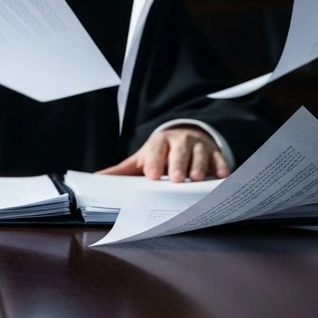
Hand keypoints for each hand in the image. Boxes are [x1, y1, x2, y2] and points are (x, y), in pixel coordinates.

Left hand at [96, 125, 229, 181]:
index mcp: (159, 142)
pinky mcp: (215, 152)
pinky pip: (219, 158)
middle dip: (178, 164)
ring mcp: (199, 145)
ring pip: (200, 153)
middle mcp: (180, 141)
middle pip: (179, 151)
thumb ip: (122, 171)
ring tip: (196, 179)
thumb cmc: (160, 154)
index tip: (153, 175)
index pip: (156, 150)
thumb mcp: (141, 159)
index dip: (155, 162)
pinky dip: (221, 167)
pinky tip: (221, 176)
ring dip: (199, 166)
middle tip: (177, 179)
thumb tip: (96, 179)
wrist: (185, 138)